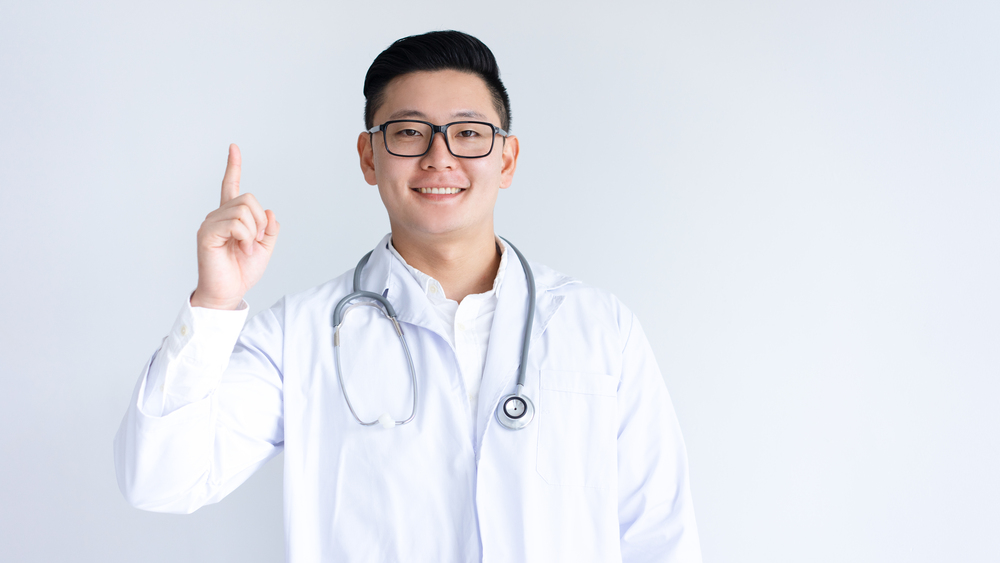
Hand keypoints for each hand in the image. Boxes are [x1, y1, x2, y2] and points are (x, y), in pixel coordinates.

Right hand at [190, 144, 279, 309]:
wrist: (229, 292)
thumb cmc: (242, 271)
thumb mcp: (264, 247)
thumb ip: (269, 227)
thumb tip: (269, 212)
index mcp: (230, 217)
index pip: (230, 186)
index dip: (233, 166)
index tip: (234, 147)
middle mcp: (218, 215)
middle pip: (248, 198)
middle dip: (261, 220)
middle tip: (256, 241)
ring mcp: (210, 223)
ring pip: (244, 210)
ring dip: (253, 232)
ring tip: (246, 248)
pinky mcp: (207, 234)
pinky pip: (236, 224)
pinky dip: (246, 238)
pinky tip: (242, 251)